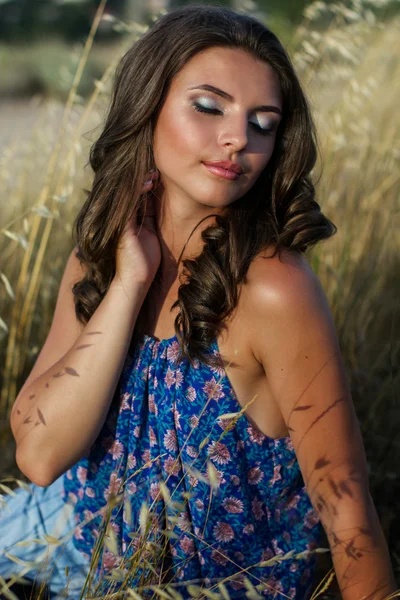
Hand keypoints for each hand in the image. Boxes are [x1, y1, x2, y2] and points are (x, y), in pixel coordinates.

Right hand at [115, 169, 161, 287]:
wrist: (138, 279)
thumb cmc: (146, 260)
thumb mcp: (150, 233)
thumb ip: (149, 216)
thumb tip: (155, 200)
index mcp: (128, 220)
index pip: (135, 197)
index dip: (145, 184)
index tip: (156, 172)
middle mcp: (121, 219)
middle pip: (130, 193)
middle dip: (142, 179)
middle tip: (154, 167)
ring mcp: (120, 222)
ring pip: (128, 195)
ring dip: (141, 182)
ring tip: (152, 172)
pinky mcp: (122, 226)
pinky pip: (129, 204)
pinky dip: (138, 192)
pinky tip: (148, 184)